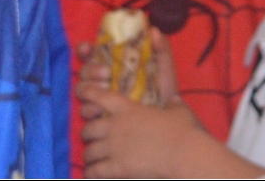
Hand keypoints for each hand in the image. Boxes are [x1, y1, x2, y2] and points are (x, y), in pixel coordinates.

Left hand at [75, 85, 202, 177]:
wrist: (182, 152)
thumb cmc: (182, 129)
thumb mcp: (179, 110)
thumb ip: (173, 104)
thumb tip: (174, 100)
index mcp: (128, 109)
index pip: (101, 97)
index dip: (88, 93)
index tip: (82, 92)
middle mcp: (115, 126)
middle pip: (88, 129)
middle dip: (87, 134)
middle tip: (91, 138)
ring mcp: (114, 147)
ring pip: (89, 151)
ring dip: (89, 156)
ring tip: (91, 160)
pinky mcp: (116, 167)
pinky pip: (95, 171)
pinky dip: (91, 173)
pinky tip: (92, 175)